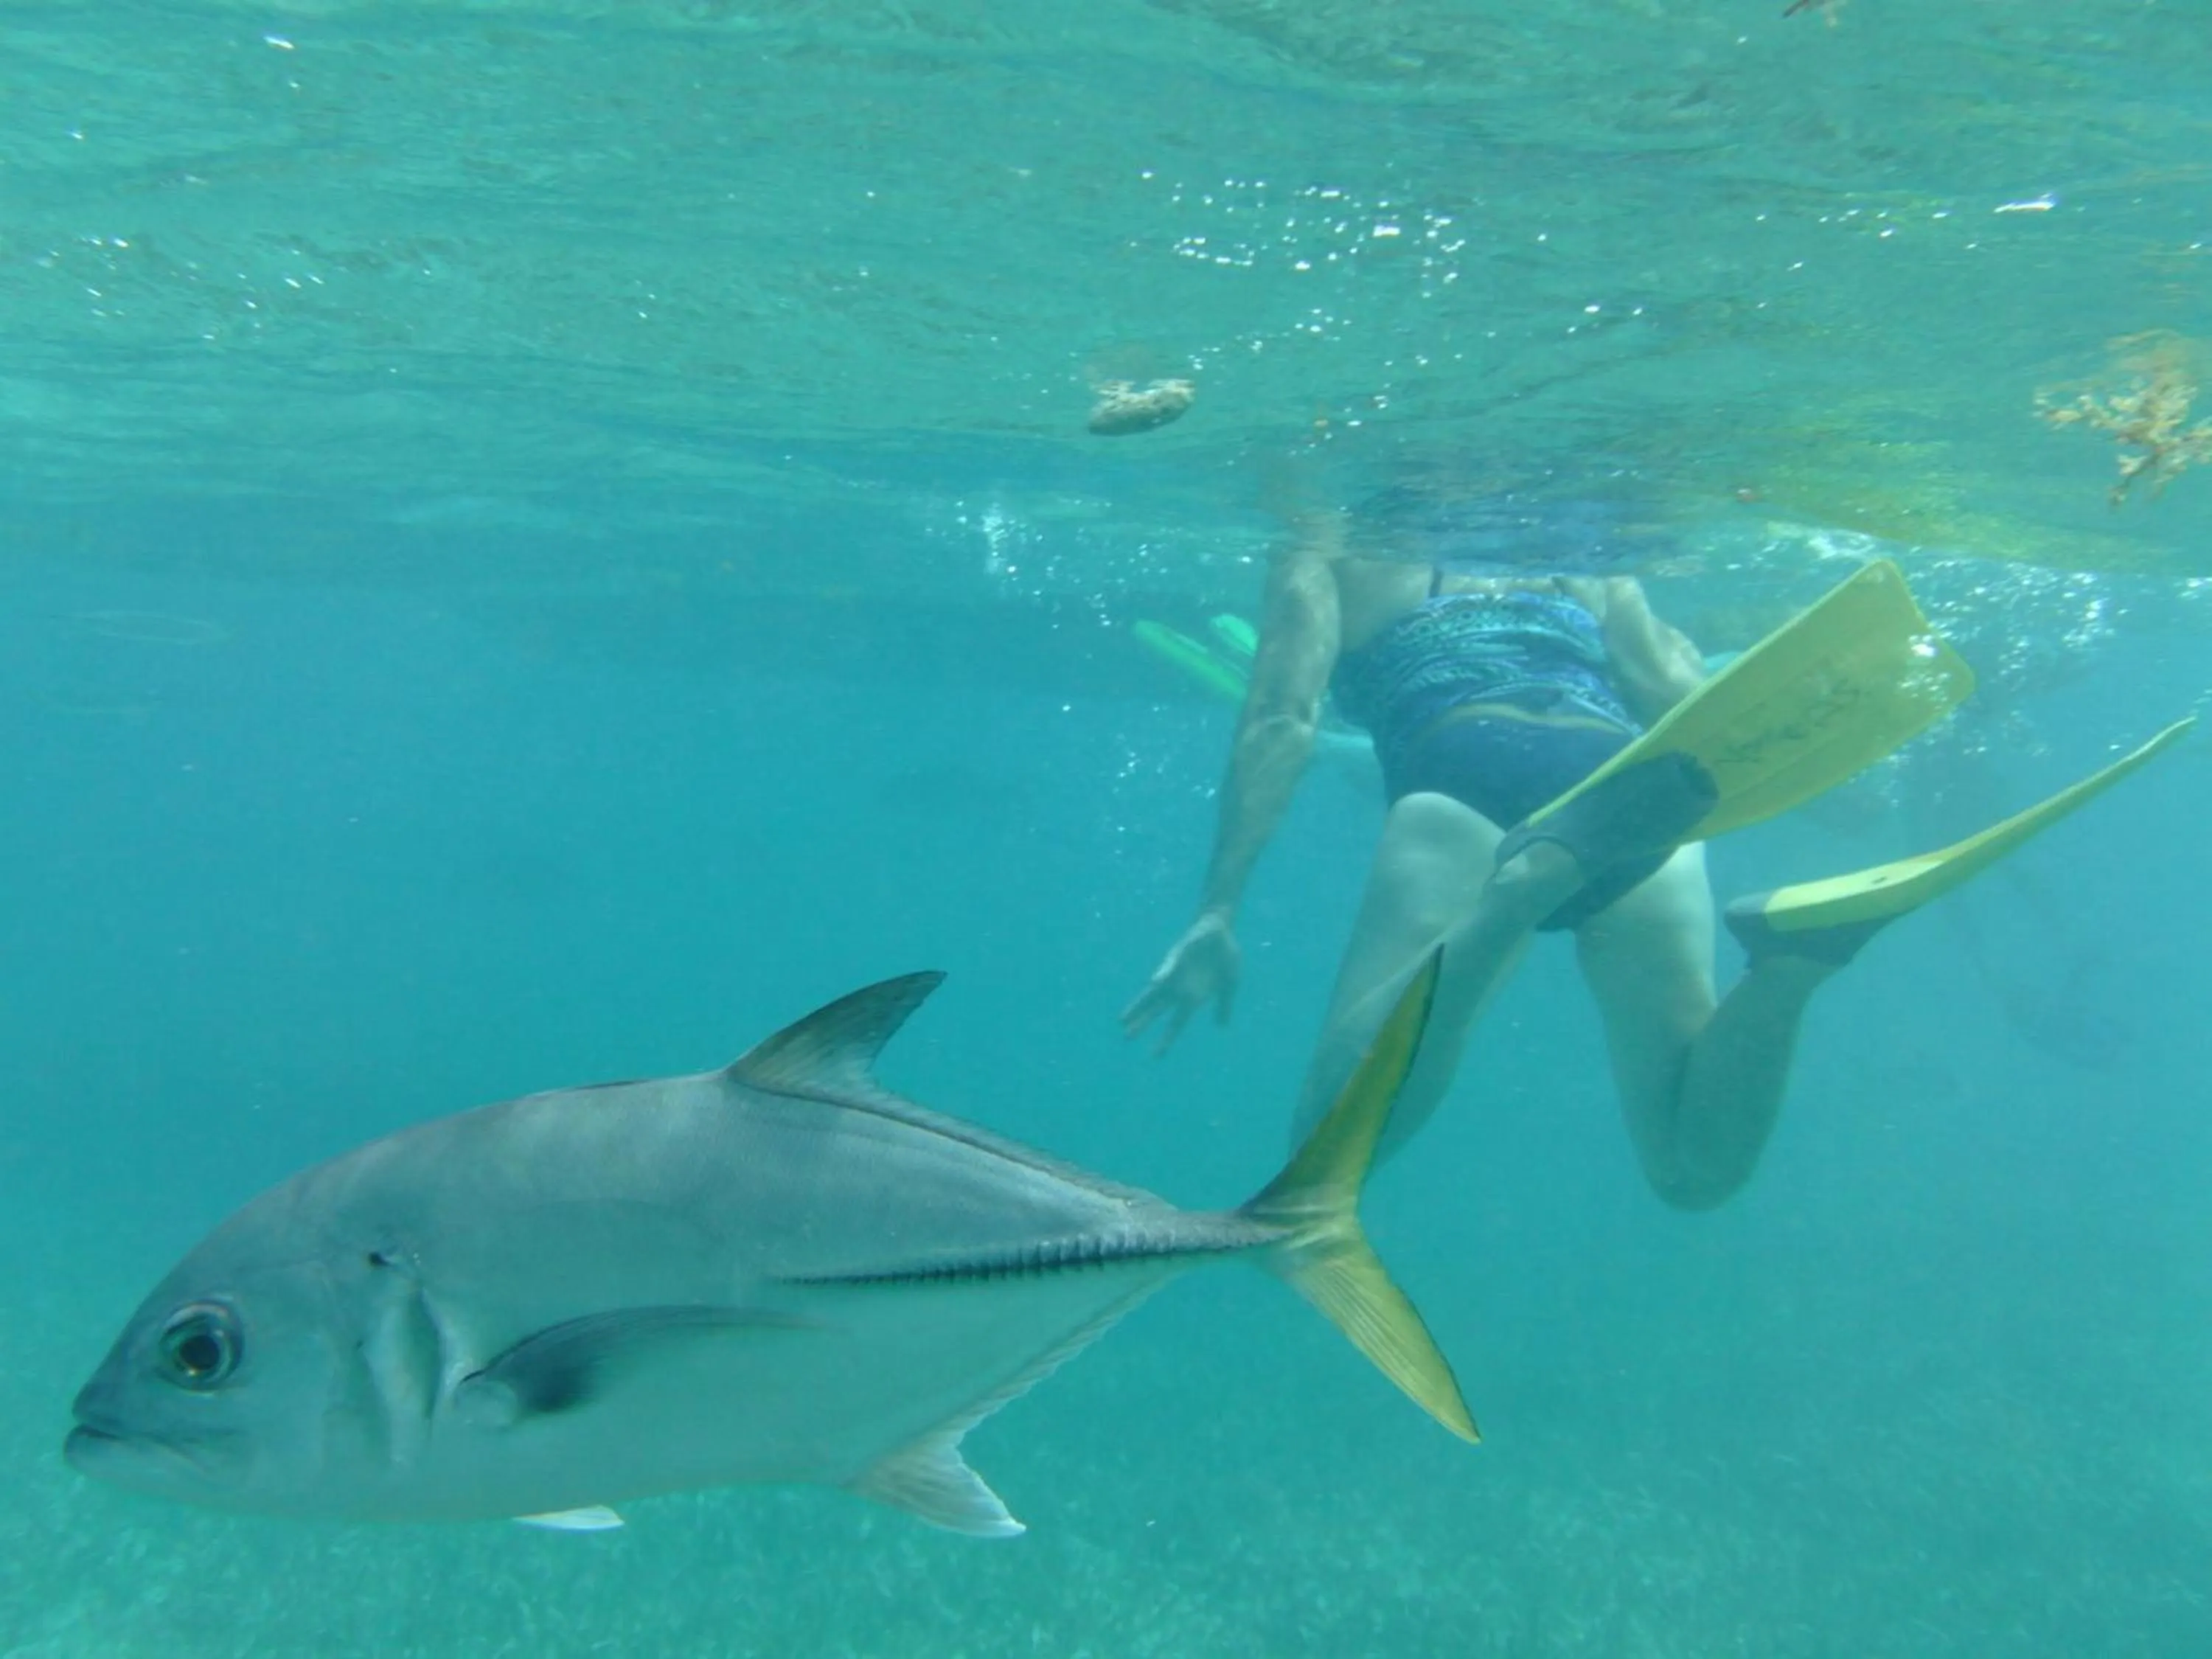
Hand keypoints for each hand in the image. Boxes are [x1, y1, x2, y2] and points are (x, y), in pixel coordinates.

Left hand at [1121, 911, 1241, 1054]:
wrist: (1221, 930)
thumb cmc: (1225, 957)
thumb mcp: (1230, 985)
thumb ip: (1224, 1005)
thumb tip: (1221, 1026)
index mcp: (1193, 998)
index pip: (1176, 1023)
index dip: (1166, 1039)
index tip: (1156, 1056)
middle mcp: (1179, 987)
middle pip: (1157, 1009)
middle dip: (1142, 1023)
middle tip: (1127, 1037)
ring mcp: (1176, 971)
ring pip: (1154, 992)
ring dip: (1139, 1005)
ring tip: (1123, 1018)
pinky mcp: (1179, 954)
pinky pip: (1170, 965)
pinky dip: (1163, 973)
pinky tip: (1154, 981)